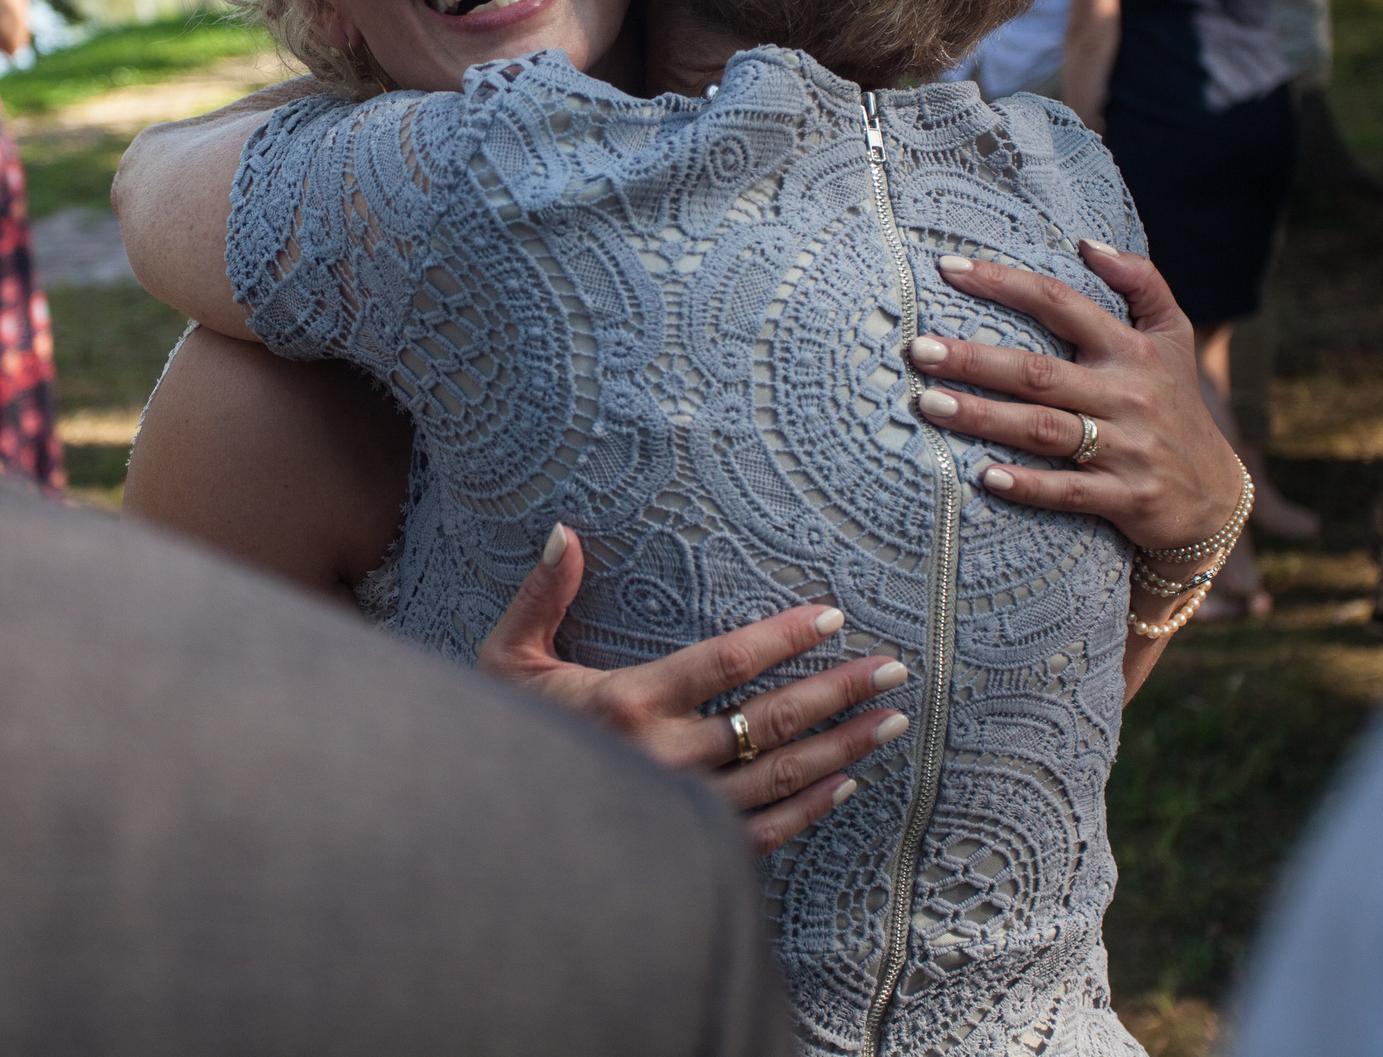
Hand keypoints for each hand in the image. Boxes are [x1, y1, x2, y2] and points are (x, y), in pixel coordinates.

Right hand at [478, 524, 913, 854]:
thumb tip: (565, 531)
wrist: (488, 836)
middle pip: (771, 721)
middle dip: (840, 692)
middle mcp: (662, 758)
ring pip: (781, 777)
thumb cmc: (499, 737)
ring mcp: (680, 810)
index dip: (782, 638)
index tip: (831, 618)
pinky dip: (811, 808)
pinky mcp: (687, 851)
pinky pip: (765, 832)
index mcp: (624, 704)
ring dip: (843, 747)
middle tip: (895, 670)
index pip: (724, 662)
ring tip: (892, 721)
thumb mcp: (504, 660)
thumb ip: (541, 596)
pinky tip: (847, 782)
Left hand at [907, 242, 1243, 554]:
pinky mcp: (1127, 497)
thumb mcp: (1174, 337)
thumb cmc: (1175, 405)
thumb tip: (1087, 243)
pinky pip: (1069, 491)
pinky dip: (1027, 485)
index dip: (1005, 283)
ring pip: (1045, 429)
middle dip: (976, 359)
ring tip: (929, 404)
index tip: (948, 267)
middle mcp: (1128, 394)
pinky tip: (984, 475)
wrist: (1215, 496)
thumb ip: (1141, 282)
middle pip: (1039, 371)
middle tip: (918, 350)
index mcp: (1132, 349)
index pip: (1061, 304)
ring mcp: (1128, 447)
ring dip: (984, 416)